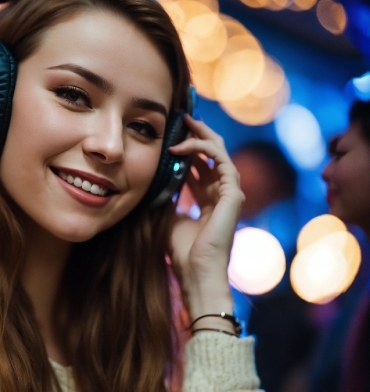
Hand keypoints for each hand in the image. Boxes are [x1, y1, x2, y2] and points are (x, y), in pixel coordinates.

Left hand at [168, 115, 243, 323]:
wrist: (196, 272)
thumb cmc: (183, 251)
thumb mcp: (170, 217)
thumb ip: (170, 197)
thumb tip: (158, 179)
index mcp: (209, 199)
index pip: (202, 166)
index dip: (189, 148)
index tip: (174, 134)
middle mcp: (221, 193)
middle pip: (213, 155)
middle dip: (199, 135)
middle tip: (184, 119)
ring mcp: (229, 193)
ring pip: (220, 153)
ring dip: (202, 136)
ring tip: (186, 123)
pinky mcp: (233, 195)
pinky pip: (221, 162)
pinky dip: (203, 150)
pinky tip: (183, 146)